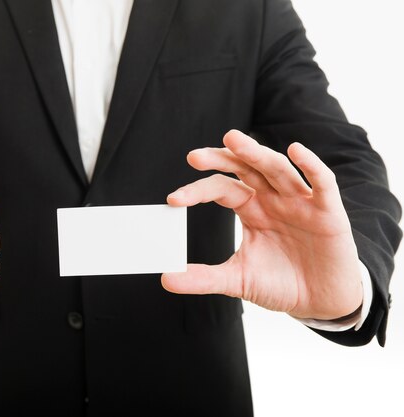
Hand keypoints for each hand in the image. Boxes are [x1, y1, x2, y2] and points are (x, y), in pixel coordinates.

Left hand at [162, 130, 362, 319]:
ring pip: (277, 168)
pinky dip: (311, 165)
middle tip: (194, 157)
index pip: (221, 189)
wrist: (321, 301)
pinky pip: (322, 183)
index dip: (197, 190)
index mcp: (251, 208)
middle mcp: (273, 198)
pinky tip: (296, 150)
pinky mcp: (328, 212)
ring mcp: (300, 202)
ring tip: (232, 140)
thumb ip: (204, 277)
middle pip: (245, 168)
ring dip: (256, 153)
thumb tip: (167, 279)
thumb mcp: (238, 280)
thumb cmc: (281, 283)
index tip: (173, 200)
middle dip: (221, 158)